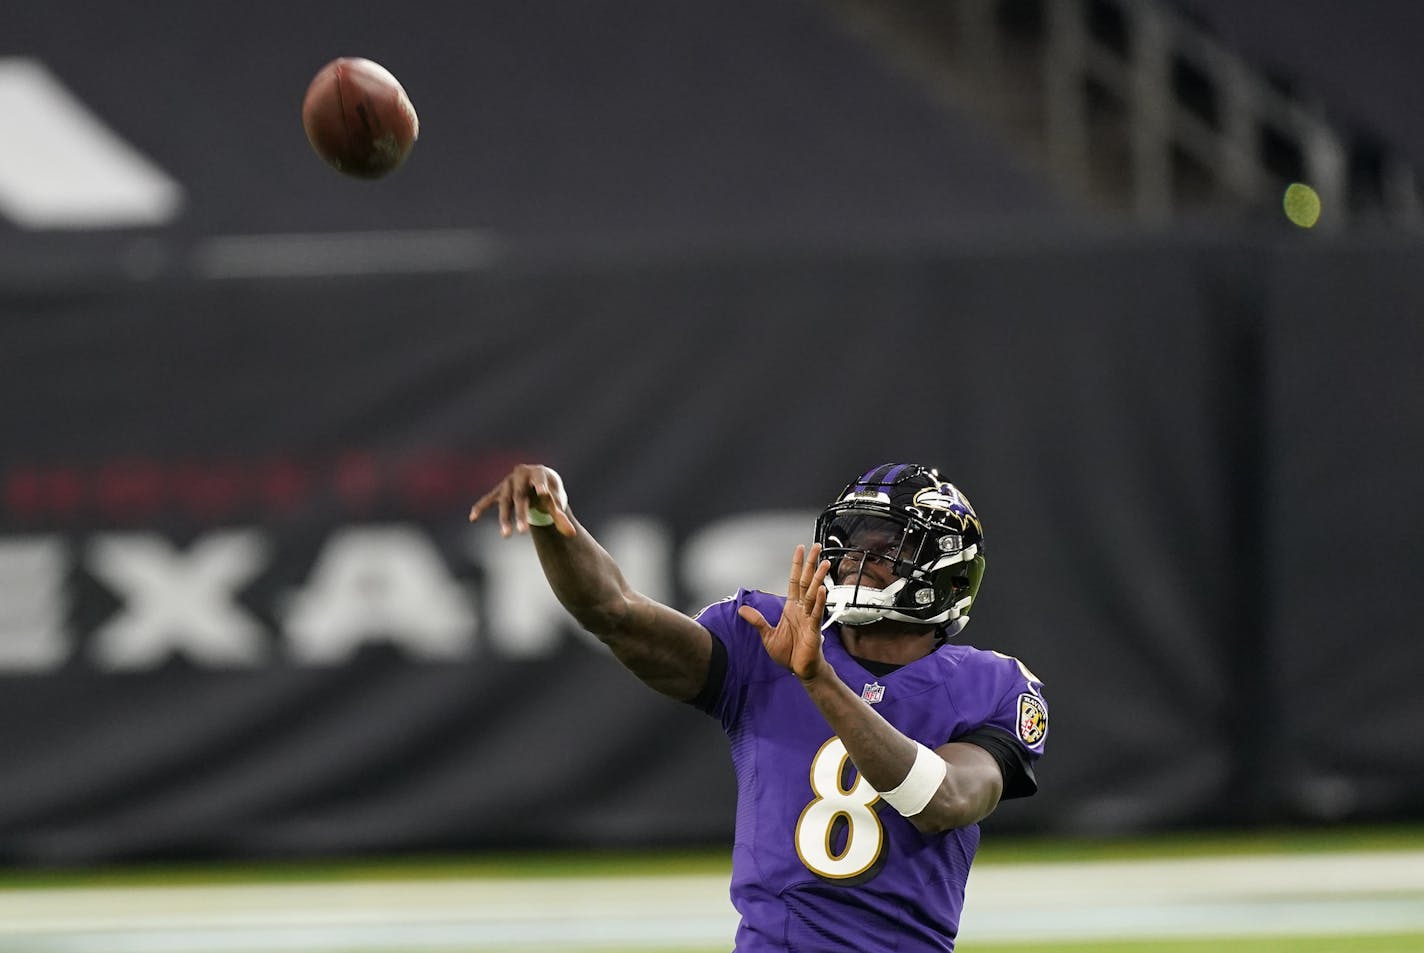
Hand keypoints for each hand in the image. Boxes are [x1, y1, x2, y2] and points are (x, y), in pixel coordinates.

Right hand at [468, 464, 576, 537]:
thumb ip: (561, 517)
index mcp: (538, 473)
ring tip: (507, 536)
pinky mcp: (499, 491)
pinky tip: (473, 518)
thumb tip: (572, 534)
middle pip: (520, 495)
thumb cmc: (549, 491)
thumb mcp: (556, 501)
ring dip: (505, 518)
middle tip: (523, 532)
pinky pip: (488, 499)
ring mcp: (507, 483)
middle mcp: (520, 475)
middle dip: (520, 514)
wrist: (537, 482)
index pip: (539, 479)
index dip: (540, 485)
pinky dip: (480, 507)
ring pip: (504, 501)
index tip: (543, 493)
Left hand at [738, 543, 830, 681]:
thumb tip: (742, 609)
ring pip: (814, 594)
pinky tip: (822, 590)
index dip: (796, 565)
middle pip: (806, 582)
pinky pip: (816, 613)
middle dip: (811, 564)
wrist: (800, 670)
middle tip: (816, 547)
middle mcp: (802, 609)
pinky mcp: (813, 629)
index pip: (794, 581)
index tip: (800, 550)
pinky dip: (820, 601)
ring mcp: (809, 618)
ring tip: (824, 563)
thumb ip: (756, 620)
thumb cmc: (788, 653)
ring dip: (818, 578)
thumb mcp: (767, 635)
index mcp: (791, 608)